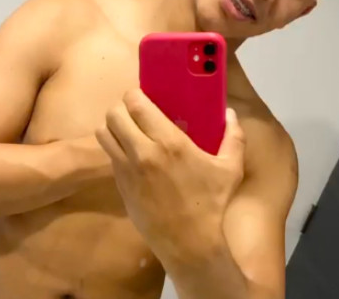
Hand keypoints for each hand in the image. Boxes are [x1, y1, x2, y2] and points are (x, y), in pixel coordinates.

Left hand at [95, 89, 245, 266]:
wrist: (188, 244)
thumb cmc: (210, 203)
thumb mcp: (230, 169)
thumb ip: (234, 137)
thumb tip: (231, 113)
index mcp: (168, 142)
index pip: (135, 104)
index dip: (134, 94)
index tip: (143, 96)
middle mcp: (142, 152)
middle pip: (114, 115)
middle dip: (122, 108)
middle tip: (136, 113)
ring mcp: (126, 169)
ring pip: (103, 133)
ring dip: (113, 127)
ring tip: (129, 130)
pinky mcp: (119, 184)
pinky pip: (109, 155)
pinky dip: (115, 148)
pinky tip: (131, 153)